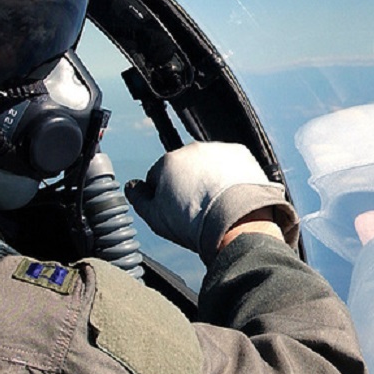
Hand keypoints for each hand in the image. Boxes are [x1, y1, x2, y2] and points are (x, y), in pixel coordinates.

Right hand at [126, 142, 298, 263]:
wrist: (236, 223)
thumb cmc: (194, 223)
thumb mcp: (155, 217)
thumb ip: (138, 198)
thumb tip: (131, 186)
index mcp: (168, 161)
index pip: (158, 176)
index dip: (164, 196)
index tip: (175, 211)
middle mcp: (192, 150)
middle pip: (184, 168)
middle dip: (187, 185)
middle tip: (196, 210)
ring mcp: (218, 150)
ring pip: (208, 165)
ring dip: (209, 179)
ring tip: (216, 205)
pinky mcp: (241, 154)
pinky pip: (231, 164)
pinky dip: (230, 177)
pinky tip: (230, 196)